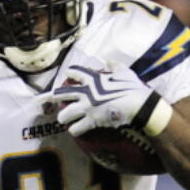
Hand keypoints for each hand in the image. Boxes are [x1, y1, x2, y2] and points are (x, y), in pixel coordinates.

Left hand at [51, 64, 170, 136]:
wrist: (139, 105)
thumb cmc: (132, 88)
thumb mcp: (124, 71)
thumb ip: (113, 65)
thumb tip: (107, 59)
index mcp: (93, 79)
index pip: (75, 72)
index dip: (70, 73)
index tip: (68, 75)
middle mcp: (86, 93)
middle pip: (62, 94)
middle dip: (54, 97)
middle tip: (51, 98)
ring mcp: (87, 108)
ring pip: (64, 115)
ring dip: (63, 118)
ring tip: (64, 119)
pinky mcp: (91, 121)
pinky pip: (76, 128)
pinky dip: (75, 130)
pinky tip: (76, 129)